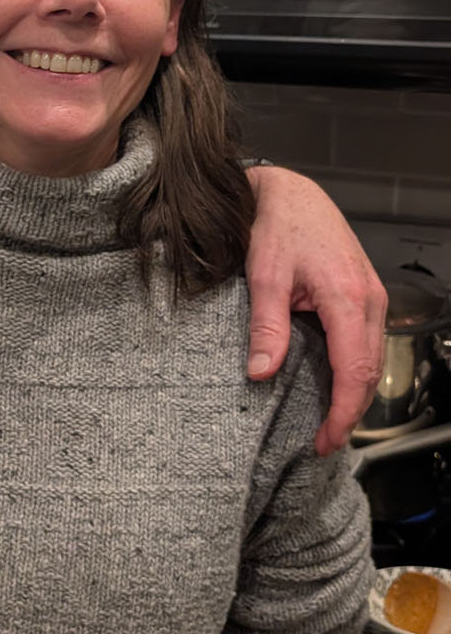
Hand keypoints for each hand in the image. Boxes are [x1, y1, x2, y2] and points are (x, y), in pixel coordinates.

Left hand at [242, 165, 385, 452]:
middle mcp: (370, 299)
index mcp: (348, 297)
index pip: (355, 371)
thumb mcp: (264, 277)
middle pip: (369, 371)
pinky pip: (365, 342)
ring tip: (329, 422)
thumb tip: (260, 372)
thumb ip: (266, 327)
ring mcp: (371, 296)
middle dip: (350, 412)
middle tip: (324, 442)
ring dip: (355, 393)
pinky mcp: (364, 294)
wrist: (290, 192)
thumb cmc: (278, 224)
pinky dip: (354, 369)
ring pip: (371, 358)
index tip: (326, 439)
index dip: (343, 412)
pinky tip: (335, 385)